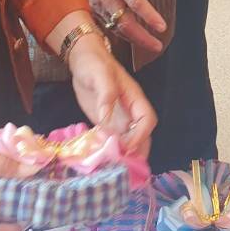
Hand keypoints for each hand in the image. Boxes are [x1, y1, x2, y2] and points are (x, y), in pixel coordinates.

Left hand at [67, 33, 157, 160]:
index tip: (128, 146)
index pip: (147, 119)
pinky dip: (111, 152)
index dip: (141, 134)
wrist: (82, 60)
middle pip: (142, 134)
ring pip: (129, 141)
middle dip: (138, 151)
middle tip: (126, 167)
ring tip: (116, 169)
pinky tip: (103, 162)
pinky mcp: (105, 124)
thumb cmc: (94, 64)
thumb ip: (106, 94)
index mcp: (134, 98)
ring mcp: (118, 119)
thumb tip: (106, 117)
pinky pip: (113, 140)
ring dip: (126, 155)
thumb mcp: (100, 74)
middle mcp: (129, 111)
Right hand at [80, 0, 176, 52]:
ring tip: (149, 46)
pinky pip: (107, 26)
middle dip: (142, 38)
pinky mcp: (93, 11)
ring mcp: (99, 7)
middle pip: (125, 23)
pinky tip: (131, 39)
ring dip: (133, 39)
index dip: (149, 16)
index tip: (161, 27)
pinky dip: (120, 35)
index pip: (135, 2)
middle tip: (157, 46)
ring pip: (116, 28)